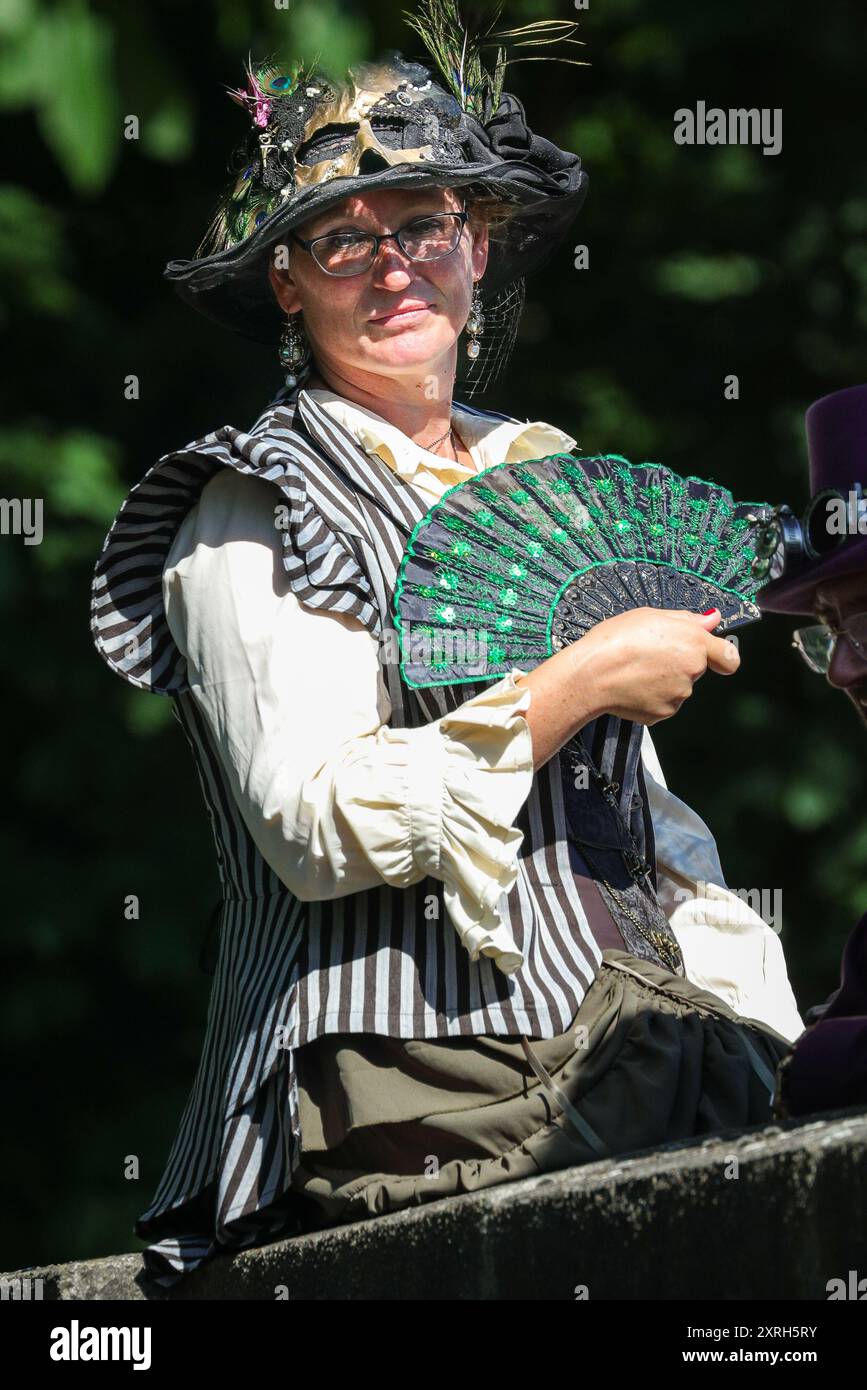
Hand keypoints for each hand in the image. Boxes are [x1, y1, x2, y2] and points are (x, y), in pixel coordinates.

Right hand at [576, 607, 738, 724]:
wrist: (590, 675)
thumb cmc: (614, 641)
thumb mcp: (650, 615)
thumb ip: (687, 619)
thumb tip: (712, 619)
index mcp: (693, 643)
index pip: (729, 656)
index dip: (723, 656)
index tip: (717, 655)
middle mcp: (691, 671)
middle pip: (696, 668)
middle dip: (680, 662)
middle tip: (651, 653)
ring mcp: (678, 695)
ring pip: (679, 686)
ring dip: (665, 679)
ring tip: (637, 669)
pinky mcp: (663, 713)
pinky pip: (664, 703)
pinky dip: (652, 696)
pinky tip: (633, 684)